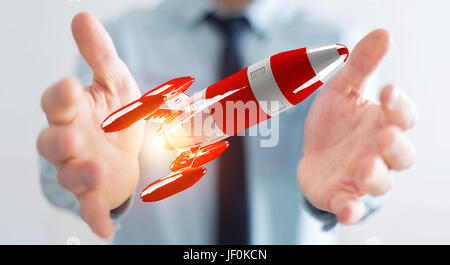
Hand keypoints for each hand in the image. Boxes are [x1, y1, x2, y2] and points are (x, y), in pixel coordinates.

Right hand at [37, 12, 143, 238]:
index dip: (61, 97)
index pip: (57, 103)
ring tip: (97, 171)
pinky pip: (91, 207)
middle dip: (61, 140)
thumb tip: (81, 15)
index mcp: (73, 111)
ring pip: (71, 174)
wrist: (130, 148)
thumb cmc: (116, 113)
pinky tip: (106, 232)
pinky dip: (95, 219)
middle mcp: (70, 141)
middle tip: (73, 137)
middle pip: (53, 142)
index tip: (71, 87)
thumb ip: (99, 54)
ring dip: (81, 175)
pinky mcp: (96, 193)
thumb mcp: (114, 81)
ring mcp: (81, 168)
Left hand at [298, 29, 417, 223]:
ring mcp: (361, 177)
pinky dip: (351, 209)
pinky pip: (351, 207)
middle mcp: (379, 153)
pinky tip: (346, 209)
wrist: (310, 155)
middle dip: (395, 146)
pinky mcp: (341, 196)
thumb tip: (383, 32)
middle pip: (401, 155)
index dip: (399, 106)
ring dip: (375, 175)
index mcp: (382, 124)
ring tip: (365, 165)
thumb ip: (361, 66)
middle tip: (385, 134)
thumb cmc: (333, 125)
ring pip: (380, 182)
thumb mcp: (341, 91)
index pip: (402, 116)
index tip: (387, 91)